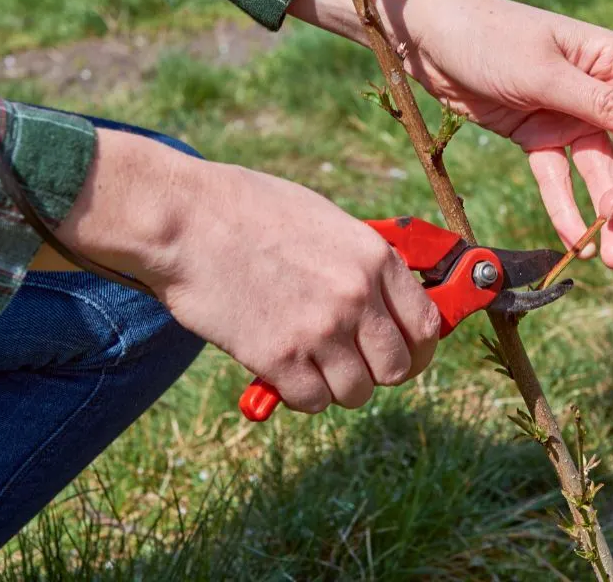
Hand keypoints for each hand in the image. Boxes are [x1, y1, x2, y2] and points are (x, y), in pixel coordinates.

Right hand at [35, 129, 440, 413]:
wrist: (185, 219)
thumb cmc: (249, 211)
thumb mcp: (325, 221)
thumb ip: (362, 263)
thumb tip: (386, 300)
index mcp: (375, 258)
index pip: (427, 327)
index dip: (418, 349)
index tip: (404, 355)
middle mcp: (357, 297)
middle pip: (397, 368)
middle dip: (376, 372)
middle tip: (350, 364)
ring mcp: (320, 330)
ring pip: (356, 393)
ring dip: (336, 386)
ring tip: (311, 363)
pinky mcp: (278, 358)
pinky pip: (312, 402)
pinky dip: (299, 394)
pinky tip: (282, 369)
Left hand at [289, 0, 612, 267]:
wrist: (426, 36)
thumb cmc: (487, 35)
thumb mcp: (545, 71)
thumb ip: (603, 103)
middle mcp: (602, 91)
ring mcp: (570, 117)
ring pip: (605, 172)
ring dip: (610, 214)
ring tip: (609, 258)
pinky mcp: (538, 137)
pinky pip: (559, 179)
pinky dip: (566, 209)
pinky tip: (572, 242)